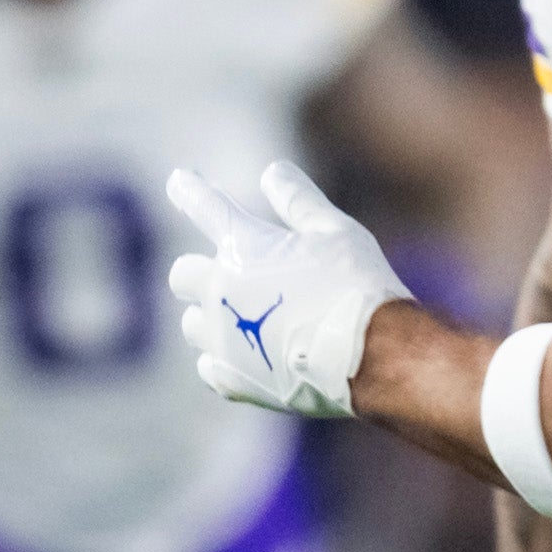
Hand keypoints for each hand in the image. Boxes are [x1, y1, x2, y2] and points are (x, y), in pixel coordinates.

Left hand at [166, 160, 412, 418]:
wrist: (372, 355)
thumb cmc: (357, 286)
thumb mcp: (335, 231)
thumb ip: (298, 200)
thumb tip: (272, 171)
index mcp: (245, 246)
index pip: (205, 207)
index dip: (189, 191)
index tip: (178, 181)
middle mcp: (221, 290)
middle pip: (182, 276)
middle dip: (203, 274)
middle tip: (234, 279)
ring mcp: (222, 338)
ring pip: (192, 326)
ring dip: (213, 320)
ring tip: (250, 323)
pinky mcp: (233, 379)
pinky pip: (208, 367)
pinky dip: (223, 360)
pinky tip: (247, 357)